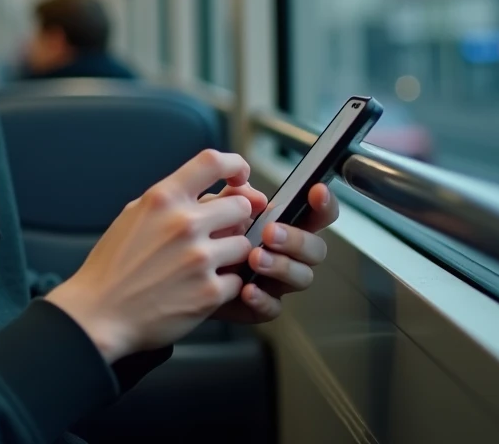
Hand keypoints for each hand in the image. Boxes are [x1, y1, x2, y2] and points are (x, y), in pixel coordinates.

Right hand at [45, 150, 255, 362]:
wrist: (98, 314)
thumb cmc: (115, 265)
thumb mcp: (134, 215)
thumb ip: (173, 200)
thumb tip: (218, 191)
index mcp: (163, 198)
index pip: (213, 161)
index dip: (235, 165)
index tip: (239, 178)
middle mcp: (183, 223)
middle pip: (241, 205)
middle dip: (235, 219)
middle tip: (218, 234)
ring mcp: (198, 258)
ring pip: (244, 244)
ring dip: (231, 254)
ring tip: (206, 265)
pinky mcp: (208, 292)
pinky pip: (237, 280)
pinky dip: (224, 286)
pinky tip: (200, 289)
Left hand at [209, 183, 337, 324]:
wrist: (175, 271)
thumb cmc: (202, 235)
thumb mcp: (212, 207)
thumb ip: (232, 197)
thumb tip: (256, 197)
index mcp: (283, 224)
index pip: (315, 214)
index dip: (323, 204)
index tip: (315, 191)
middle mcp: (287, 253)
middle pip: (316, 249)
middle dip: (297, 239)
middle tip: (269, 232)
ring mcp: (278, 281)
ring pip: (302, 278)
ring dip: (282, 266)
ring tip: (255, 258)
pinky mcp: (262, 306)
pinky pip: (274, 307)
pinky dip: (263, 298)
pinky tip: (247, 289)